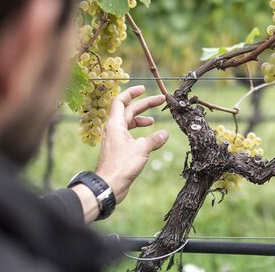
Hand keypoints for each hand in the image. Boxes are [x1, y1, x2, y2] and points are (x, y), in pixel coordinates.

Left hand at [96, 85, 168, 204]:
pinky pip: (130, 135)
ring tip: (154, 121)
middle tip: (160, 101)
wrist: (109, 185)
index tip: (143, 89)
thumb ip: (155, 139)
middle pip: (128, 111)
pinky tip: (149, 139)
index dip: (131, 93)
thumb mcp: (142, 149)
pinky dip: (140, 133)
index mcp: (115, 124)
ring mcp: (115, 140)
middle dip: (144, 105)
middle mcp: (113, 129)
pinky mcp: (119, 150)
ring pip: (129, 123)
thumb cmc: (122, 165)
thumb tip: (165, 133)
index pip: (120, 101)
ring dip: (141, 120)